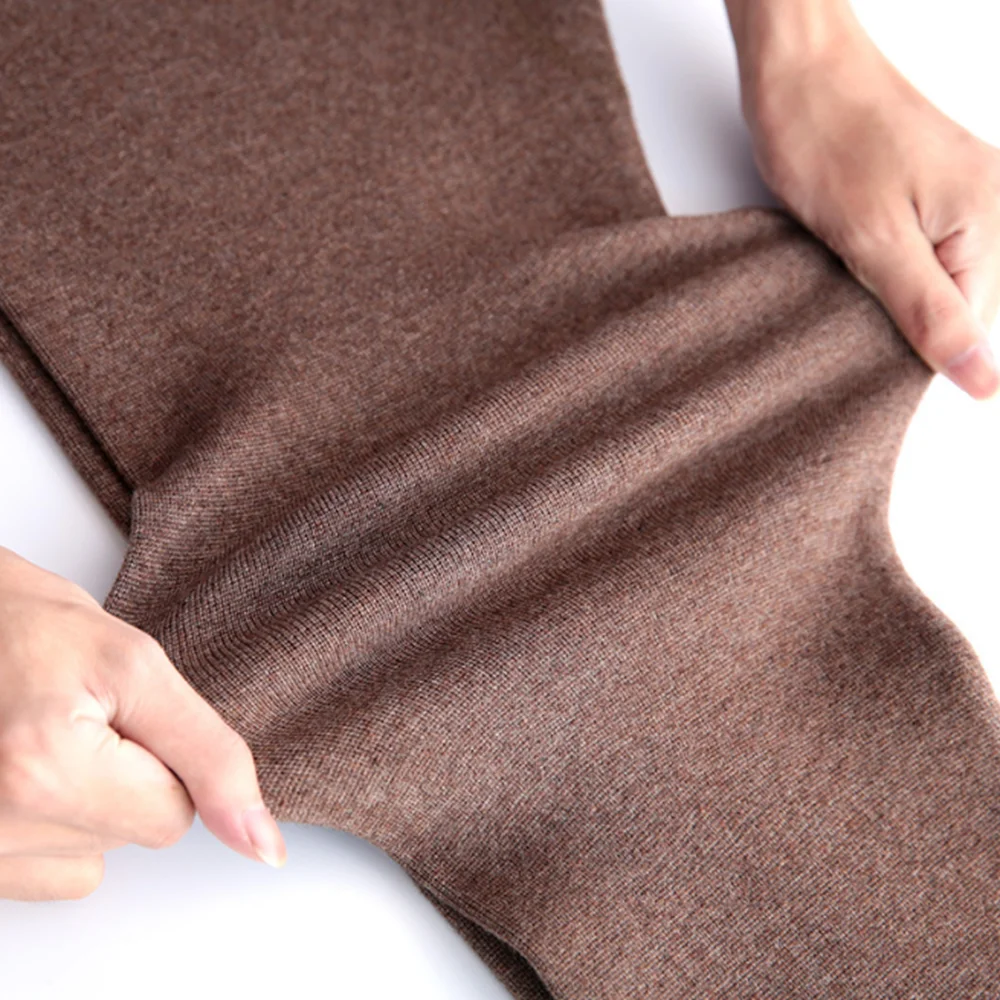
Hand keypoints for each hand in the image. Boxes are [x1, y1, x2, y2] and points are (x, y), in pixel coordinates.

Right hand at [0, 545, 286, 900]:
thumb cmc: (27, 627)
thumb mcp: (138, 668)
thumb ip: (210, 758)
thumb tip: (262, 844)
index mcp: (41, 771)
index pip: (174, 815)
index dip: (162, 754)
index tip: (116, 712)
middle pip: (133, 837)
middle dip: (124, 776)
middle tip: (75, 716)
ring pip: (95, 858)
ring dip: (85, 804)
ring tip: (43, 739)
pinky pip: (52, 876)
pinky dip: (52, 831)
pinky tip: (24, 773)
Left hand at [738, 12, 999, 399]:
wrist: (796, 64)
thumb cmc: (824, 135)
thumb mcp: (873, 241)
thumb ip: (930, 313)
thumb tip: (983, 379)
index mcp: (989, 217)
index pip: (973, 326)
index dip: (915, 345)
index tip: (864, 335)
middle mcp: (990, 201)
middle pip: (958, 303)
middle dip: (901, 313)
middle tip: (850, 289)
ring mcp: (961, 190)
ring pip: (934, 278)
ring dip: (887, 287)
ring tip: (847, 262)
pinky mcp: (928, 186)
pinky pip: (919, 249)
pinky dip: (882, 261)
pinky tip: (853, 250)